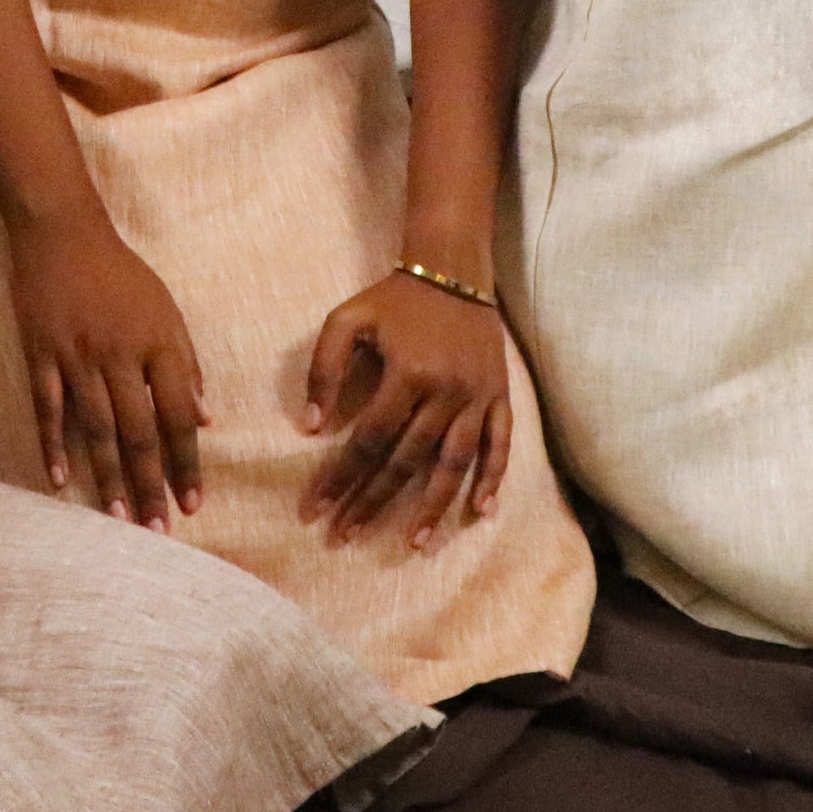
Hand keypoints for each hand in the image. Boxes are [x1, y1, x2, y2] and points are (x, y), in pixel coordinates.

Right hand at [9, 212, 204, 529]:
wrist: (63, 231)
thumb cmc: (122, 275)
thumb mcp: (166, 310)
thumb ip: (186, 364)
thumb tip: (204, 419)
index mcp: (157, 343)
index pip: (178, 414)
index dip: (187, 461)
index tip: (194, 502)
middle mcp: (119, 355)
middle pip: (138, 431)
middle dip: (150, 484)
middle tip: (158, 530)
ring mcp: (76, 356)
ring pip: (96, 429)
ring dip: (108, 477)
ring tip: (118, 520)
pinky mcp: (41, 354)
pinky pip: (48, 409)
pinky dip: (54, 445)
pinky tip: (60, 482)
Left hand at [298, 269, 511, 547]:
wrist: (454, 270)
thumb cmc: (394, 299)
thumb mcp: (347, 318)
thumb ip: (323, 367)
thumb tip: (312, 425)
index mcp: (407, 374)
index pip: (368, 440)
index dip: (340, 477)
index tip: (316, 509)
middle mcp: (445, 392)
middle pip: (406, 461)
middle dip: (373, 502)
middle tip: (347, 534)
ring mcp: (477, 396)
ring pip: (455, 463)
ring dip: (435, 506)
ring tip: (413, 541)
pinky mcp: (499, 395)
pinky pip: (500, 444)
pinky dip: (493, 478)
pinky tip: (481, 511)